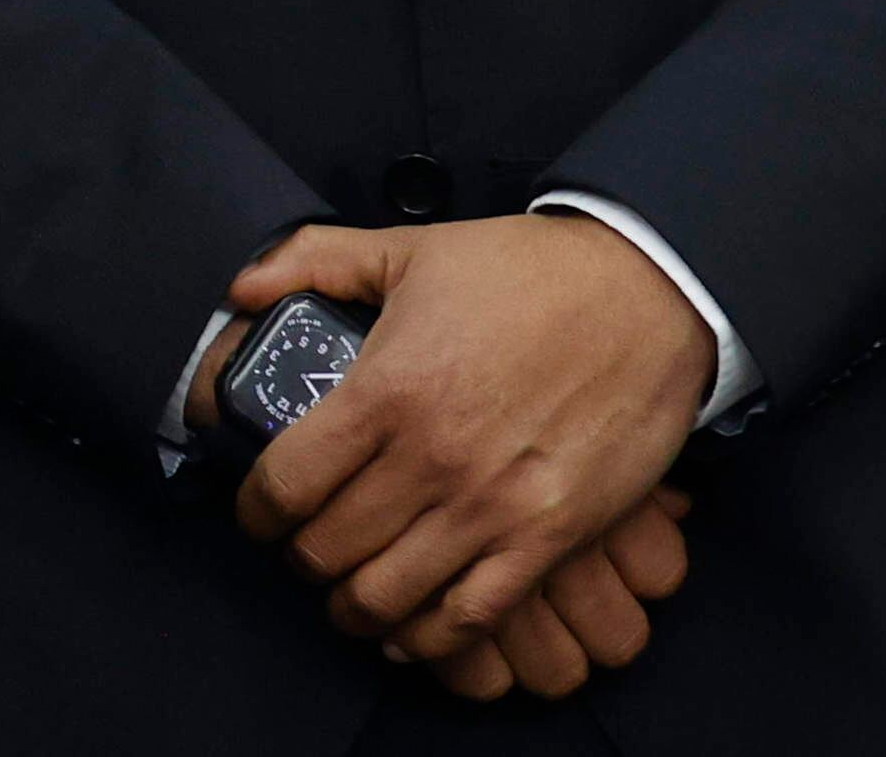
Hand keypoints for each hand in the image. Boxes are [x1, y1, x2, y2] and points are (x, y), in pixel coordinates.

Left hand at [227, 214, 711, 659]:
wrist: (644, 295)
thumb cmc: (526, 272)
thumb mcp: (406, 248)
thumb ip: (311, 260)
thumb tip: (241, 287)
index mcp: (386, 389)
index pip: (285, 484)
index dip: (255, 512)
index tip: (257, 514)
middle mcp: (430, 457)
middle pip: (327, 549)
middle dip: (300, 558)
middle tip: (304, 547)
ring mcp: (490, 506)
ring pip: (387, 596)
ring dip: (353, 605)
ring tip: (348, 591)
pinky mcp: (547, 538)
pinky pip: (469, 617)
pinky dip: (427, 638)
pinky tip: (407, 629)